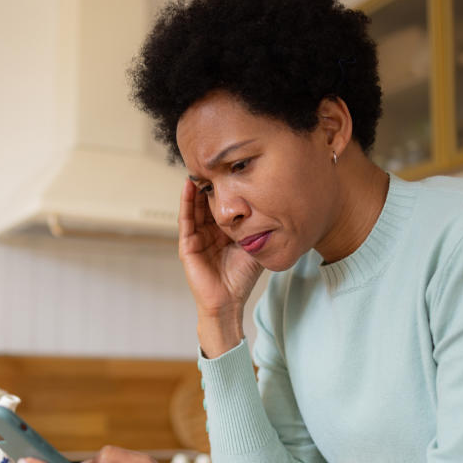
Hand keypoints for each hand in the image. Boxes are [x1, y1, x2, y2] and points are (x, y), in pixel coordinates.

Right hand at [179, 180, 263, 354]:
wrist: (229, 301)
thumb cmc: (241, 278)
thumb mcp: (254, 245)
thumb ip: (259, 228)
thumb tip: (277, 207)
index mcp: (223, 233)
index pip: (222, 205)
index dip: (224, 187)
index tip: (230, 167)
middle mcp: (208, 233)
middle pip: (206, 202)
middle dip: (209, 183)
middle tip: (212, 161)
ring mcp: (196, 239)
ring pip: (194, 207)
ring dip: (195, 188)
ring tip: (198, 167)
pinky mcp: (187, 246)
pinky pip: (186, 220)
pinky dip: (186, 202)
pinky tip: (189, 186)